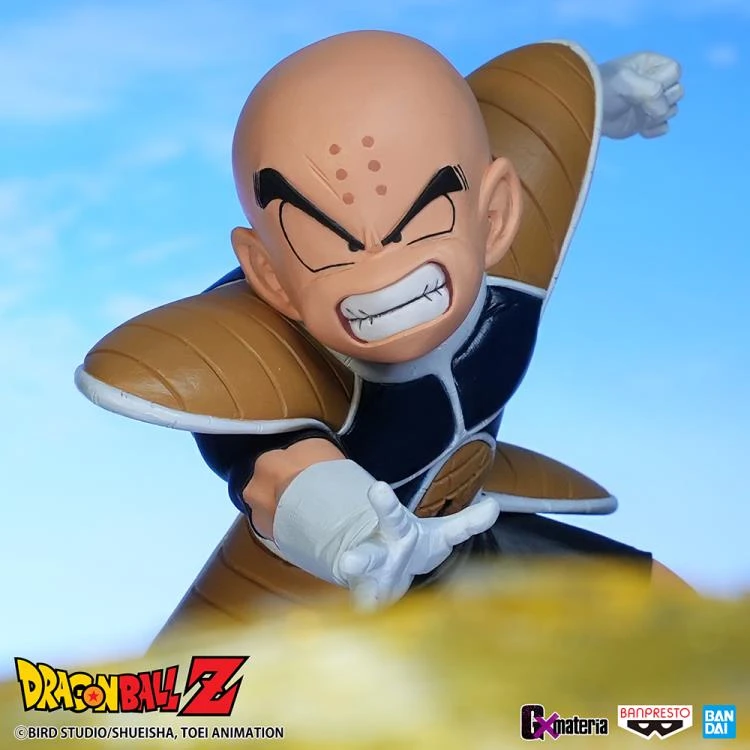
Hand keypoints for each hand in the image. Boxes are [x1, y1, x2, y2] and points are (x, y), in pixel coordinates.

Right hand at [339, 482, 499, 609]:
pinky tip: (366, 611)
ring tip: (349, 561)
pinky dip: (366, 606)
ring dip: (356, 562)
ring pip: (362, 563)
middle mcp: (380, 545)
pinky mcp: (366, 594)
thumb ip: (465, 523)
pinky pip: (365, 601)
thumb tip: (495, 506)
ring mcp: (370, 571)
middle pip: (378, 529)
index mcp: (398, 528)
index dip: (386, 503)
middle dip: (376, 519)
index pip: (393, 514)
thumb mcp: (439, 534)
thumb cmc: (412, 548)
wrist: (376, 574)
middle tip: (372, 496)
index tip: (376, 487)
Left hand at [599, 52, 683, 138]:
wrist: (583, 112)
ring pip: (672, 110)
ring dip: (657, 116)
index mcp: (650, 65)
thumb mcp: (625, 82)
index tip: (641, 88)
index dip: (663, 82)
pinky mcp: (644, 121)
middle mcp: (653, 82)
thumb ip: (650, 90)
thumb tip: (663, 110)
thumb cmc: (602, 89)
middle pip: (677, 92)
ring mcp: (650, 103)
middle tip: (638, 104)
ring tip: (637, 116)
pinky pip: (663, 127)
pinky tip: (641, 130)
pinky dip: (655, 130)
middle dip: (662, 100)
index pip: (674, 71)